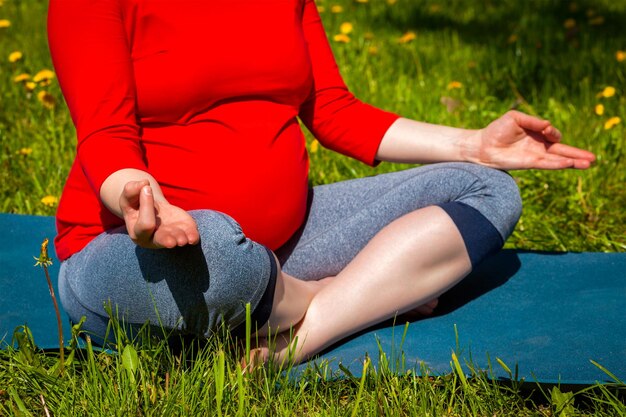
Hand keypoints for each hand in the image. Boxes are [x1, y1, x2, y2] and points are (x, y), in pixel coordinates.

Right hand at [119, 180, 199, 247]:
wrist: (153, 208)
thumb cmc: (136, 203)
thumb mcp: (129, 195)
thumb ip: (132, 190)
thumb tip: (144, 184)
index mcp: (137, 233)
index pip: (145, 224)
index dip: (146, 205)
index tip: (147, 189)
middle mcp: (154, 239)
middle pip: (160, 240)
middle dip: (166, 240)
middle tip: (172, 242)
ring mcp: (170, 236)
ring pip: (177, 239)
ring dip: (181, 238)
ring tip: (184, 240)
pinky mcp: (183, 231)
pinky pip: (189, 236)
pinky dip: (192, 236)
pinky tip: (193, 238)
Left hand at [469, 111, 595, 169]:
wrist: (482, 145)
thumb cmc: (496, 130)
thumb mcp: (515, 118)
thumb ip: (533, 121)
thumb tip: (547, 125)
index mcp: (536, 134)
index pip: (553, 135)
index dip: (553, 132)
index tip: (546, 130)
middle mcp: (538, 146)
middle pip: (562, 151)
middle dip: (577, 154)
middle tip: (593, 159)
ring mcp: (534, 155)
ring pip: (557, 159)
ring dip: (572, 161)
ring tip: (588, 164)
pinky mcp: (528, 163)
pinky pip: (547, 163)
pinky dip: (558, 163)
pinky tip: (569, 164)